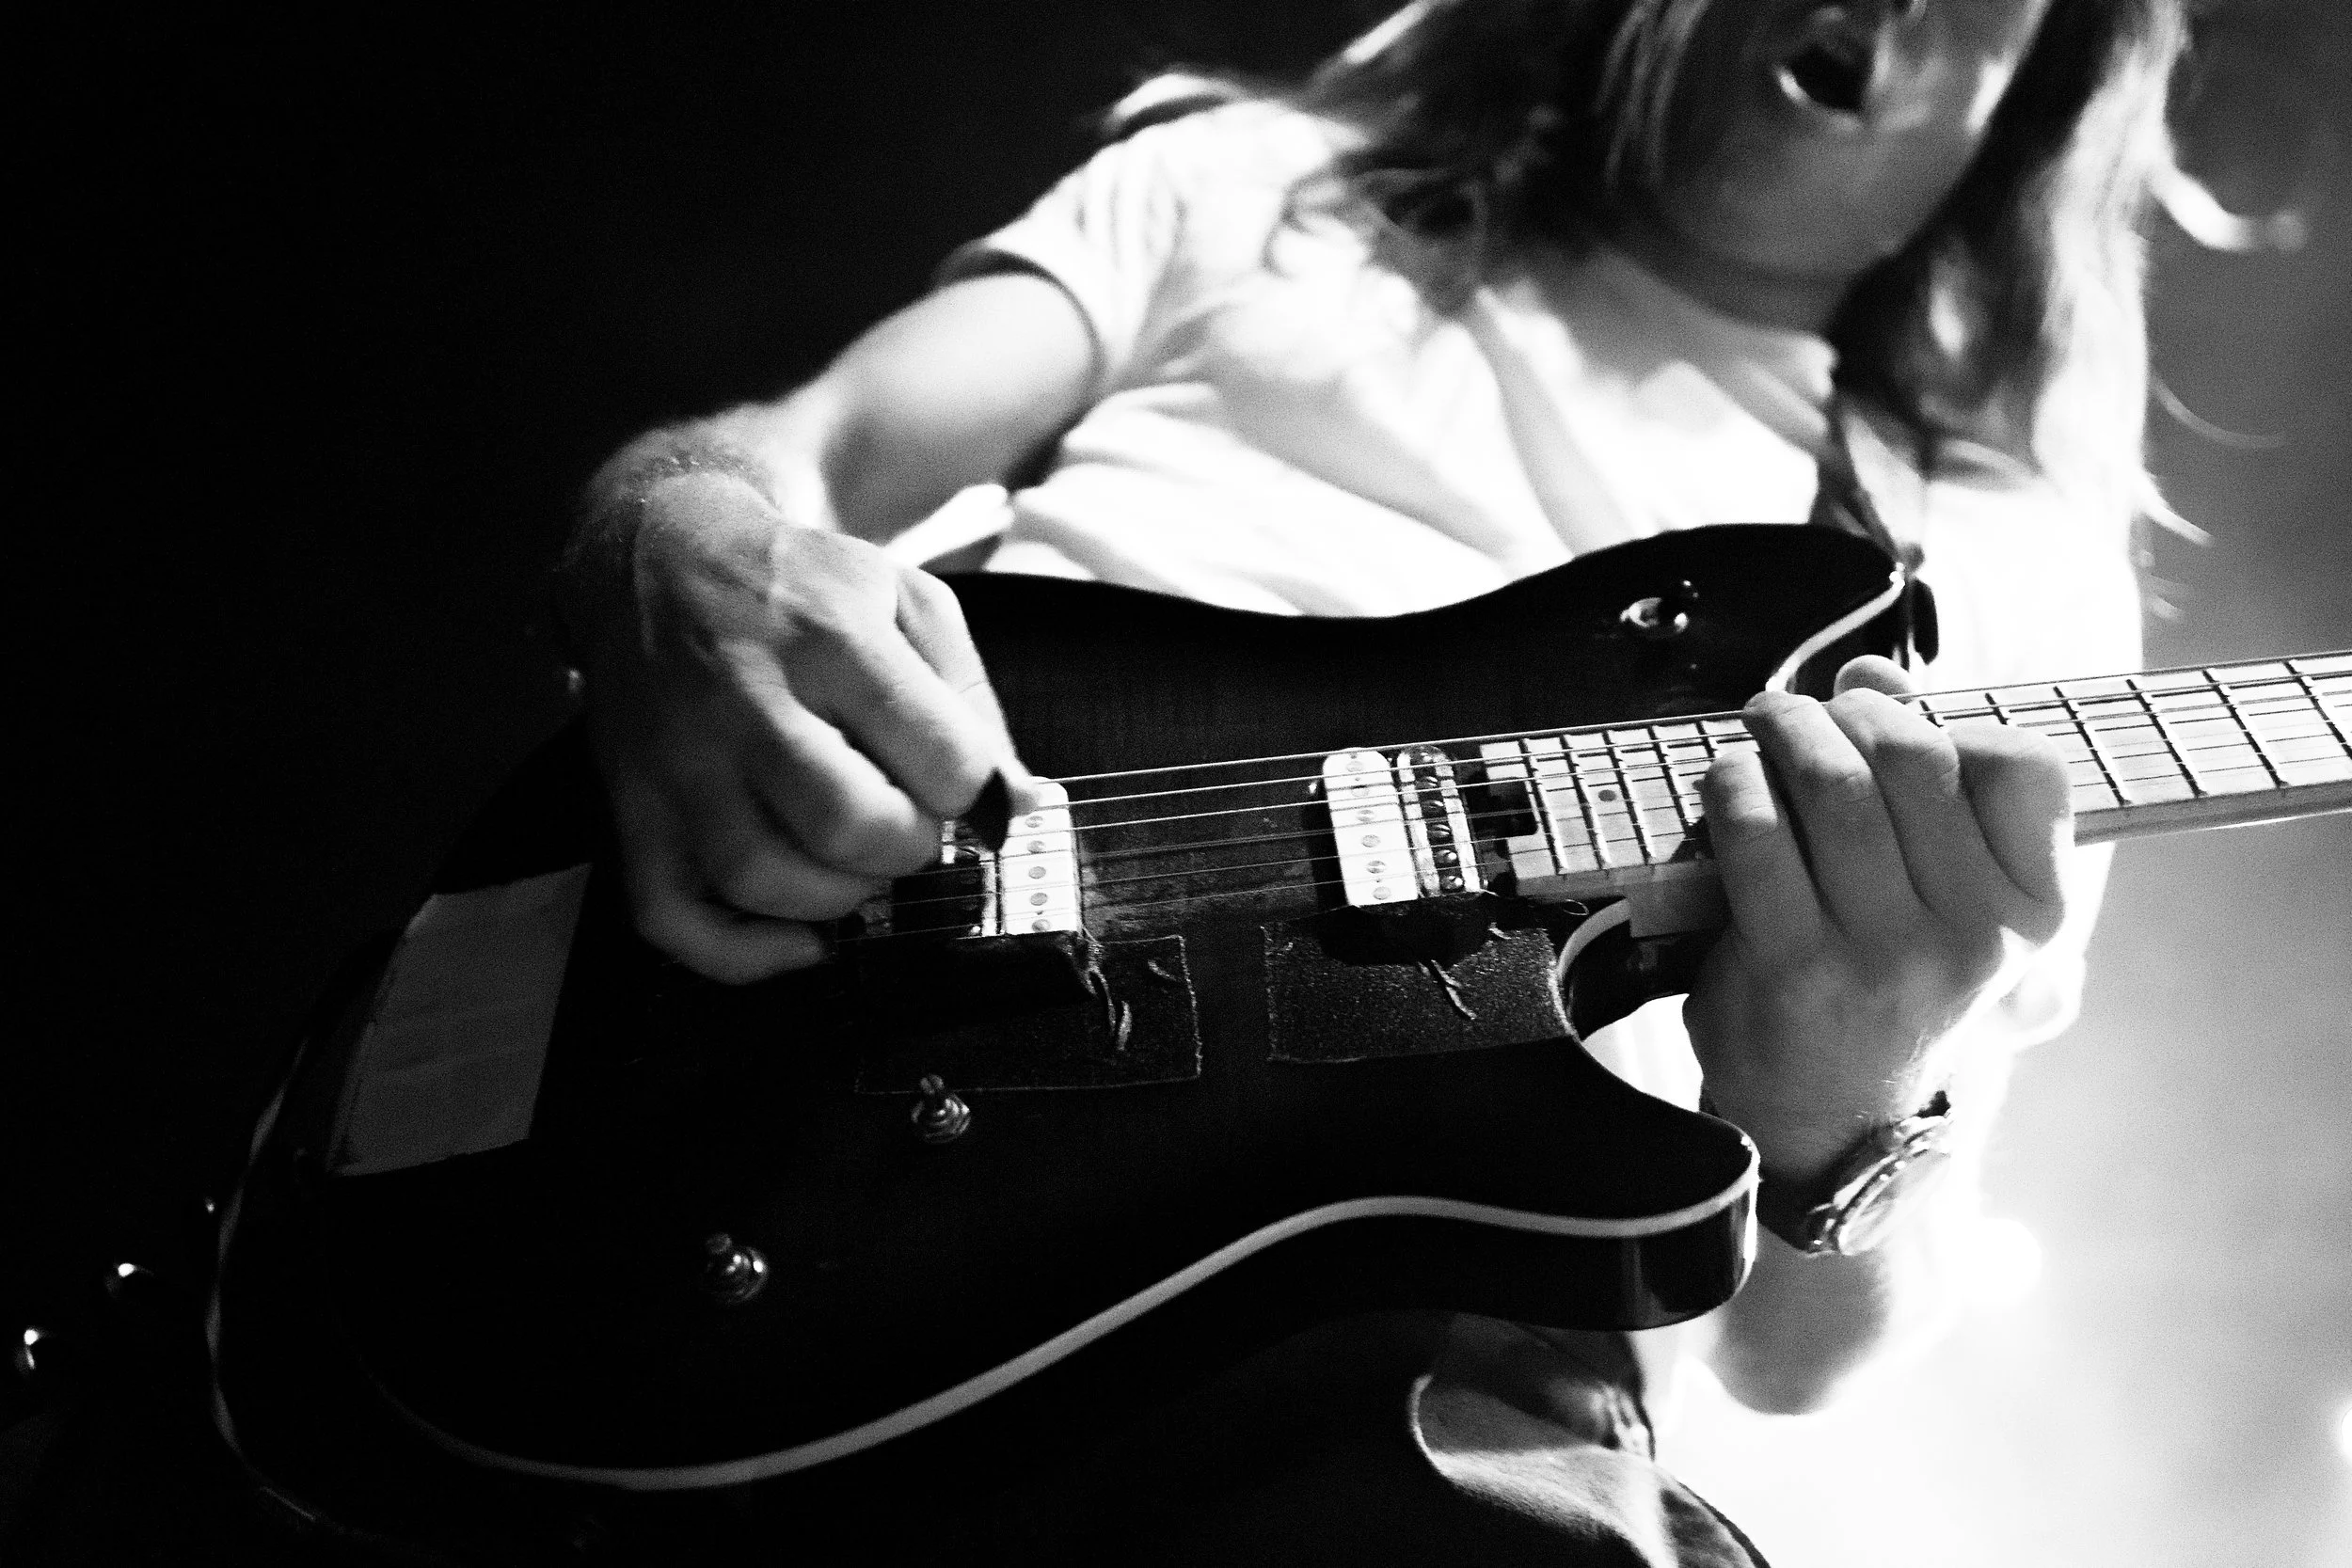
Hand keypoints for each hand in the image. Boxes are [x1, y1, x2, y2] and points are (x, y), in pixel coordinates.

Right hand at [562, 471, 1028, 981]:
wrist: (657, 557)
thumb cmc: (800, 587)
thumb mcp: (907, 599)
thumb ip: (971, 698)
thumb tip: (1018, 803)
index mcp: (830, 636)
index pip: (940, 757)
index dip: (975, 793)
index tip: (964, 789)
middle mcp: (744, 699)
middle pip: (849, 824)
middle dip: (908, 849)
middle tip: (908, 826)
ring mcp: (679, 760)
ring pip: (761, 878)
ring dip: (837, 901)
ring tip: (855, 865)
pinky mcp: (633, 806)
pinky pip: (670, 916)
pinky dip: (742, 954)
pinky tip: (800, 937)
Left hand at [1685, 656, 2071, 1180]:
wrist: (1833, 1122)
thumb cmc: (1886, 985)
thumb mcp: (1945, 902)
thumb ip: (1928, 783)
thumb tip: (1875, 672)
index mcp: (2031, 913)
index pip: (2026, 766)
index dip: (1948, 718)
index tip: (1892, 717)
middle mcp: (1974, 936)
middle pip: (1914, 755)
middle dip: (1847, 711)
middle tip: (1804, 715)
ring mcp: (1884, 955)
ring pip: (1833, 784)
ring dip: (1784, 730)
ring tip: (1763, 727)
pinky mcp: (1794, 968)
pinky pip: (1755, 831)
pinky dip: (1734, 783)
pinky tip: (1729, 781)